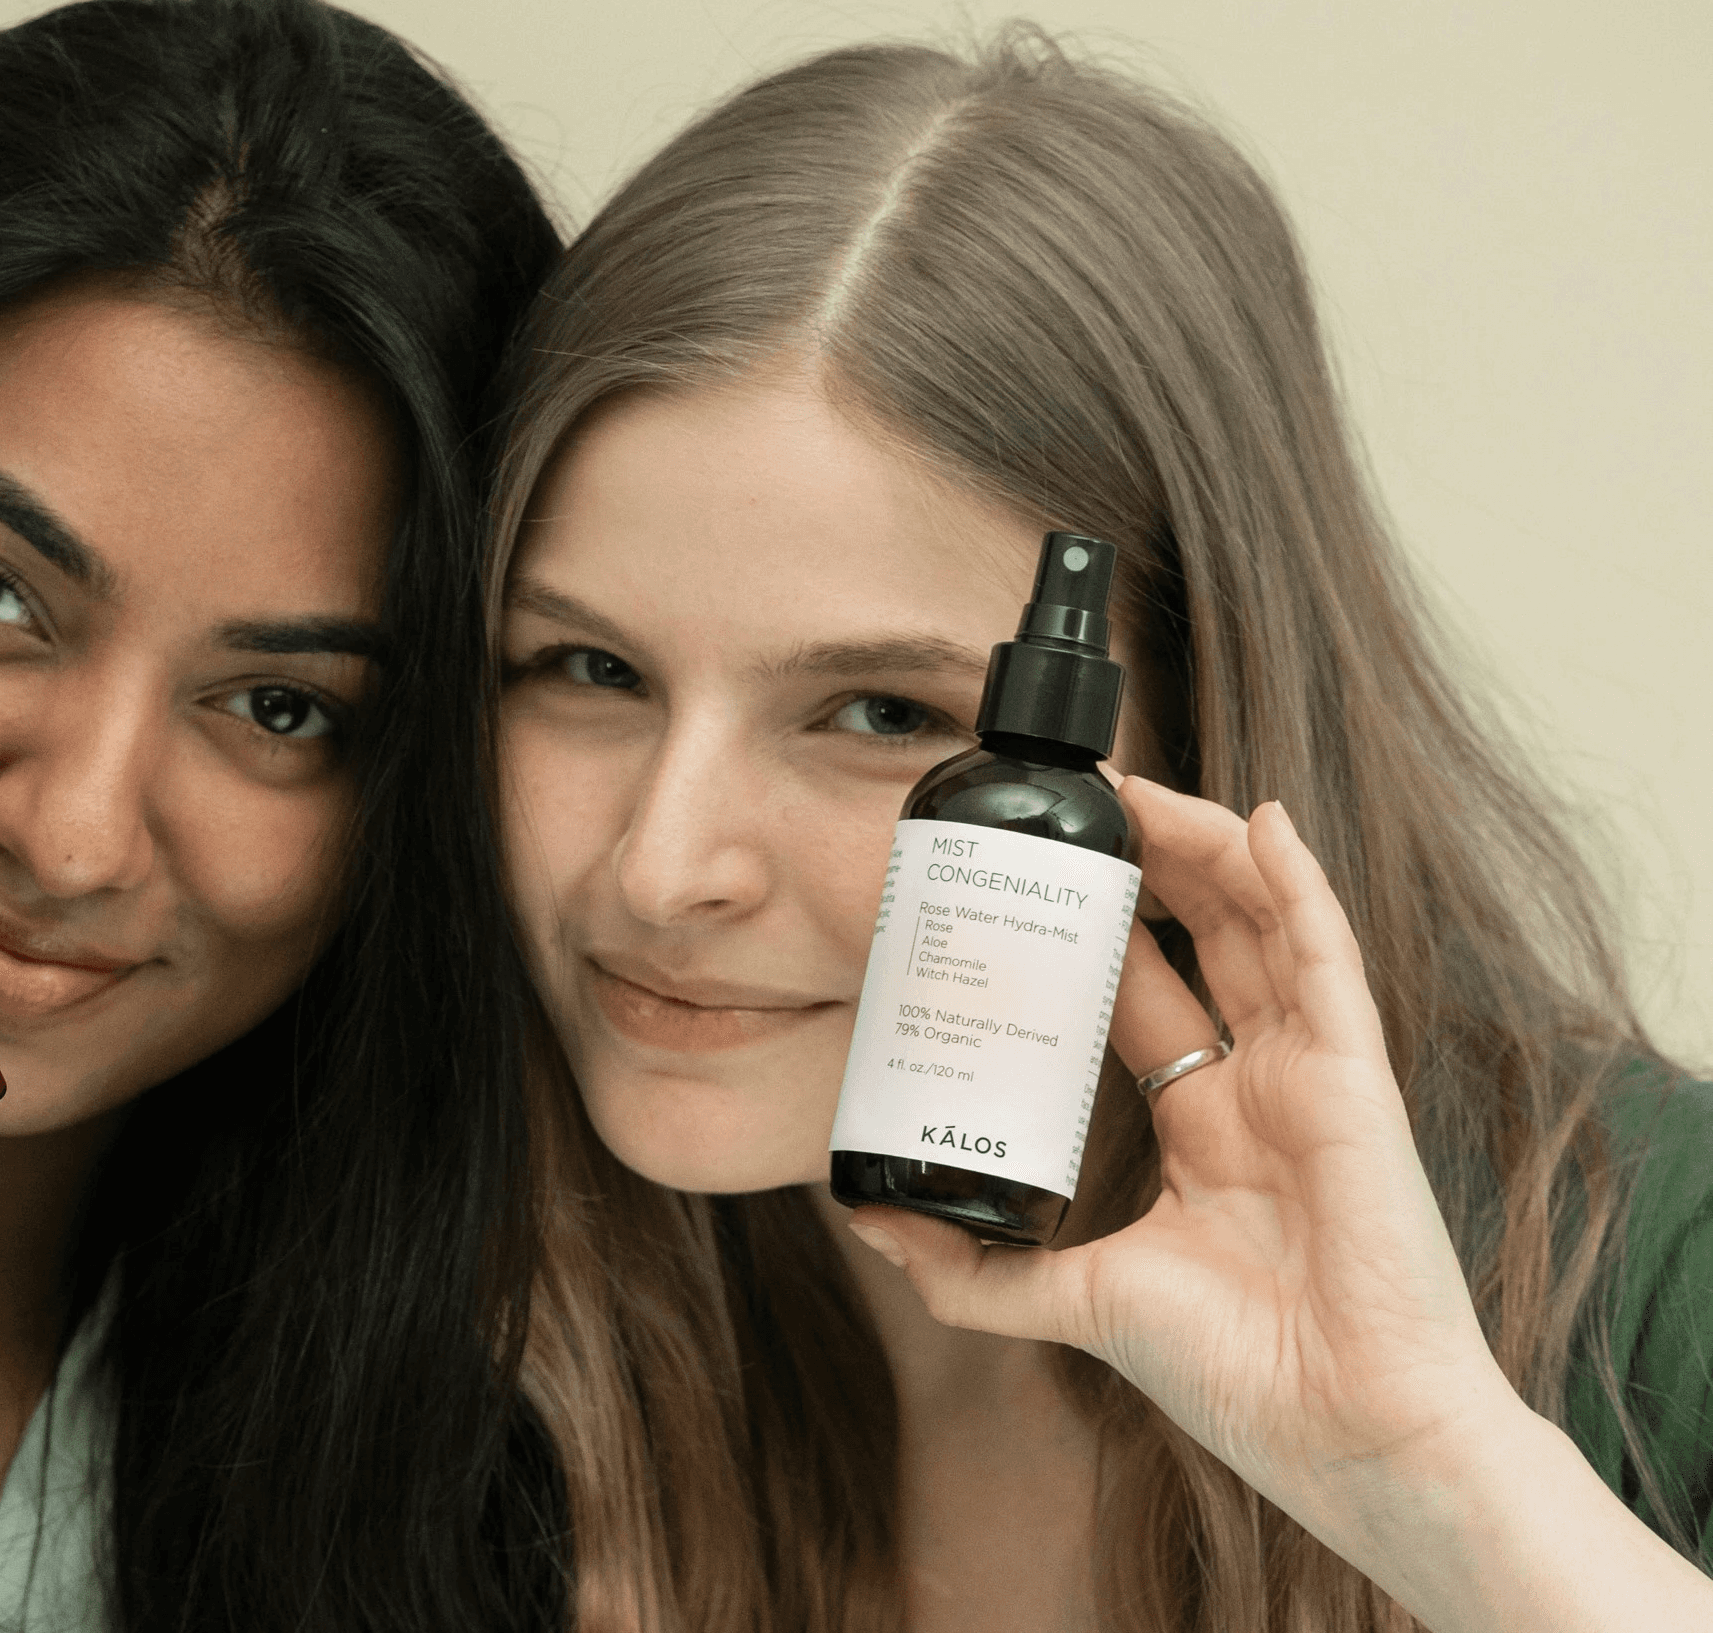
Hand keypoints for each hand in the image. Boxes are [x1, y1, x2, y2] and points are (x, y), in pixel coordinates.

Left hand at [846, 777, 1517, 1542]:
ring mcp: (1312, 1079)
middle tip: (1074, 809)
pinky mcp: (1356, 1082)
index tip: (1031, 880)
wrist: (1342, 1431)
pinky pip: (1329, 959)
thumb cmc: (1238, 1378)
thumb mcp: (1076, 1302)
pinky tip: (1261, 819)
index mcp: (1208, 1132)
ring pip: (1260, 928)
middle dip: (1144, 868)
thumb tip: (864, 1220)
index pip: (1146, 1000)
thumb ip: (972, 1270)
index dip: (1096, 936)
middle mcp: (1262, 1091)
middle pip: (1202, 942)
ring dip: (1203, 849)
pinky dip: (1297, 884)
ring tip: (1135, 790)